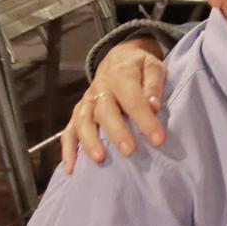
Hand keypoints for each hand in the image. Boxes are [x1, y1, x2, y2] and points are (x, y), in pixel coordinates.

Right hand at [62, 39, 168, 171]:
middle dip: (117, 133)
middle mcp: (100, 89)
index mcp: (121, 76)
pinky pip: (68, 130)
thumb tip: (154, 106)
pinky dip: (68, 149)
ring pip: (83, 122)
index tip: (158, 139)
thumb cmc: (140, 66)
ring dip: (89, 141)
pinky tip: (72, 167)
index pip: (133, 100)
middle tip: (129, 152)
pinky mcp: (78, 112)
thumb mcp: (153, 66)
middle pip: (105, 112)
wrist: (118, 57)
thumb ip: (154, 84)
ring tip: (99, 159)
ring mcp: (86, 101)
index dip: (145, 120)